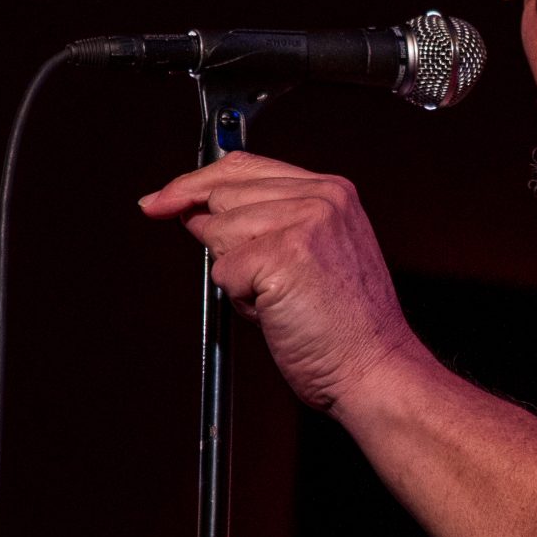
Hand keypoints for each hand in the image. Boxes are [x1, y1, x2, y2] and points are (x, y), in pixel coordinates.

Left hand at [138, 152, 418, 412]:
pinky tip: (278, 310)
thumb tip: (196, 211)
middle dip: (218, 239)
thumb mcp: (314, 253)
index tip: (162, 201)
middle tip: (258, 281)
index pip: (243, 167)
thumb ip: (266, 221)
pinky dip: (240, 299)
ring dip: (236, 275)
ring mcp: (301, 223)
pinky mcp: (280, 256)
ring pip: (218, 233)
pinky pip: (222, 272)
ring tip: (280, 298)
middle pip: (222, 195)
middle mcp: (319, 198)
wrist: (374, 369)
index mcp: (330, 192)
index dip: (194, 184)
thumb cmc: (346, 327)